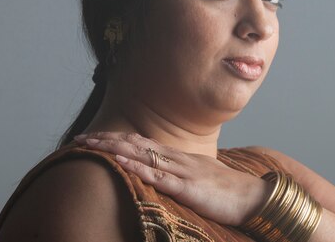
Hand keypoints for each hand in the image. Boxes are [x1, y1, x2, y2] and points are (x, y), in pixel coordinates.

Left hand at [74, 132, 272, 225]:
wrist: (253, 197)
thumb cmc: (226, 191)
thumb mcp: (198, 178)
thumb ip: (179, 174)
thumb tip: (161, 175)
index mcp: (178, 157)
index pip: (141, 143)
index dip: (116, 138)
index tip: (93, 137)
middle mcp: (177, 158)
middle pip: (136, 144)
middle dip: (107, 139)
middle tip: (80, 137)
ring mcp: (182, 171)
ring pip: (142, 155)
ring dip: (115, 148)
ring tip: (92, 143)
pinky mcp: (188, 188)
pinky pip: (158, 176)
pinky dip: (137, 167)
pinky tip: (121, 162)